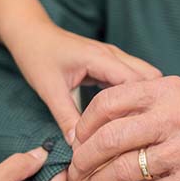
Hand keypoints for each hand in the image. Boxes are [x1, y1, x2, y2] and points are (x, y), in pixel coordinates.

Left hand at [5, 20, 161, 142]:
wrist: (30, 34)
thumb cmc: (36, 56)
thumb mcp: (49, 90)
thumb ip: (65, 117)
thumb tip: (78, 146)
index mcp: (101, 58)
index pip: (135, 83)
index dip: (140, 107)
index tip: (138, 132)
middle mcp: (113, 55)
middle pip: (150, 78)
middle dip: (149, 104)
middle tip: (141, 132)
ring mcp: (114, 58)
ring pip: (144, 78)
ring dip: (142, 100)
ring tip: (137, 127)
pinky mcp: (110, 64)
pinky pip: (131, 81)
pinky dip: (132, 98)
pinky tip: (126, 118)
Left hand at [72, 76, 179, 180]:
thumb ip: (147, 98)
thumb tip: (101, 116)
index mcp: (165, 90)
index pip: (107, 103)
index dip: (85, 124)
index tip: (79, 138)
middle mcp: (173, 117)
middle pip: (109, 140)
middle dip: (85, 158)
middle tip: (77, 169)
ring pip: (126, 171)